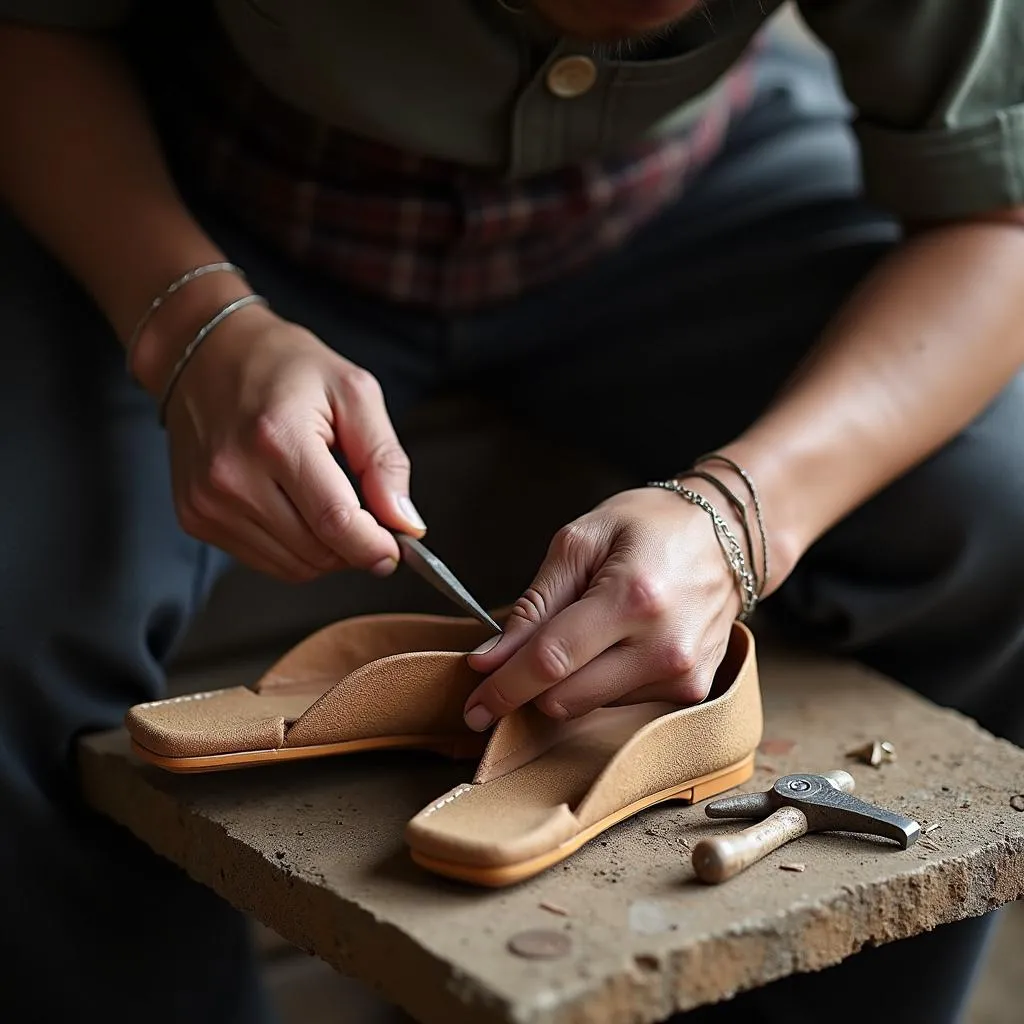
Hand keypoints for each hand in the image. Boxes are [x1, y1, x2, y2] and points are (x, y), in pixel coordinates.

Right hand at [162, 302, 424, 580]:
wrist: (205, 353)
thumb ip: (384, 460)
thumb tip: (406, 523)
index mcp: (277, 437)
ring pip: (293, 566)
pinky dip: (294, 550)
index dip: (374, 545)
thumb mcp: (353, 392)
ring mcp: (209, 501)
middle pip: (316, 550)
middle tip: (370, 518)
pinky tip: (298, 511)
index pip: (335, 521)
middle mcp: (234, 475)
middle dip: (355, 546)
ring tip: (331, 507)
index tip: (397, 547)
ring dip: (327, 552)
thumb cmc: (283, 366)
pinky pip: (264, 561)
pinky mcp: (195, 517)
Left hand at [463, 486, 742, 730]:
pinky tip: (618, 644)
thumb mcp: (581, 541)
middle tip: (520, 656)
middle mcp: (663, 645)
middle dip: (530, 686)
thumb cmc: (651, 526)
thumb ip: (534, 604)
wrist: (730, 534)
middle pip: (565, 698)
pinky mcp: (693, 691)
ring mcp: (683, 675)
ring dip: (570, 680)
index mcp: (632, 597)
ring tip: (591, 629)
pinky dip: (602, 682)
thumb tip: (491, 660)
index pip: (550, 661)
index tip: (473, 706)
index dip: (503, 688)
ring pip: (589, 706)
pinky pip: (621, 705)